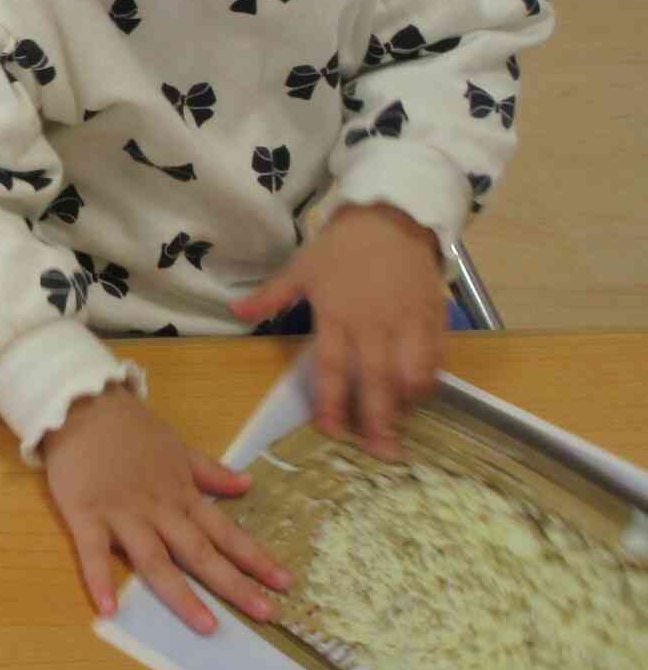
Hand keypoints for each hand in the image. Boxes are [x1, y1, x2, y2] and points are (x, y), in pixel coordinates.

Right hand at [43, 387, 290, 634]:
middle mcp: (158, 510)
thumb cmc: (128, 427)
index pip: (225, 531)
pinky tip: (108, 610)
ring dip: (181, 595)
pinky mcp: (85, 515)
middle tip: (267, 614)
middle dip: (235, 584)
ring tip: (207, 627)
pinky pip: (92, 553)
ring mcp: (122, 514)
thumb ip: (209, 471)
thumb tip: (247, 486)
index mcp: (181, 494)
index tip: (285, 582)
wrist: (79, 404)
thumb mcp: (176, 446)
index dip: (255, 557)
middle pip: (199, 552)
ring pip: (155, 561)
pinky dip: (99, 580)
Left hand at [231, 203, 444, 458]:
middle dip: (377, 420)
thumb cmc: (341, 246)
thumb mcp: (300, 267)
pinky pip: (436, 356)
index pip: (331, 369)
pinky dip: (430, 380)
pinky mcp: (434, 316)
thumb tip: (233, 312)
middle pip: (375, 381)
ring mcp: (408, 321)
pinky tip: (421, 396)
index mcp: (336, 315)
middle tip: (379, 453)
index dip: (330, 403)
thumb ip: (269, 297)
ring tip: (400, 428)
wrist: (393, 215)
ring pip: (411, 374)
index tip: (330, 431)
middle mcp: (374, 324)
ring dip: (406, 404)